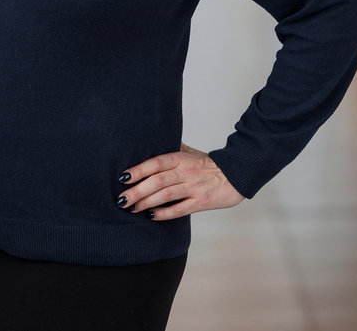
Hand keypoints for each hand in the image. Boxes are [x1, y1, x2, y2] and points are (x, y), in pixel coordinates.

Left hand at [116, 142, 244, 219]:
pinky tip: (152, 216)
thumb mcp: (190, 152)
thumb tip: (152, 140)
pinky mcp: (201, 202)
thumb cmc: (209, 164)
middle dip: (137, 190)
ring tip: (132, 208)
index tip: (123, 177)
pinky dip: (165, 213)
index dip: (139, 169)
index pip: (156, 162)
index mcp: (181, 157)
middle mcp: (186, 171)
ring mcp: (194, 187)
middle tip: (121, 199)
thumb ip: (171, 148)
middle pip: (158, 180)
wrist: (235, 175)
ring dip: (147, 202)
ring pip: (166, 195)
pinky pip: (180, 209)